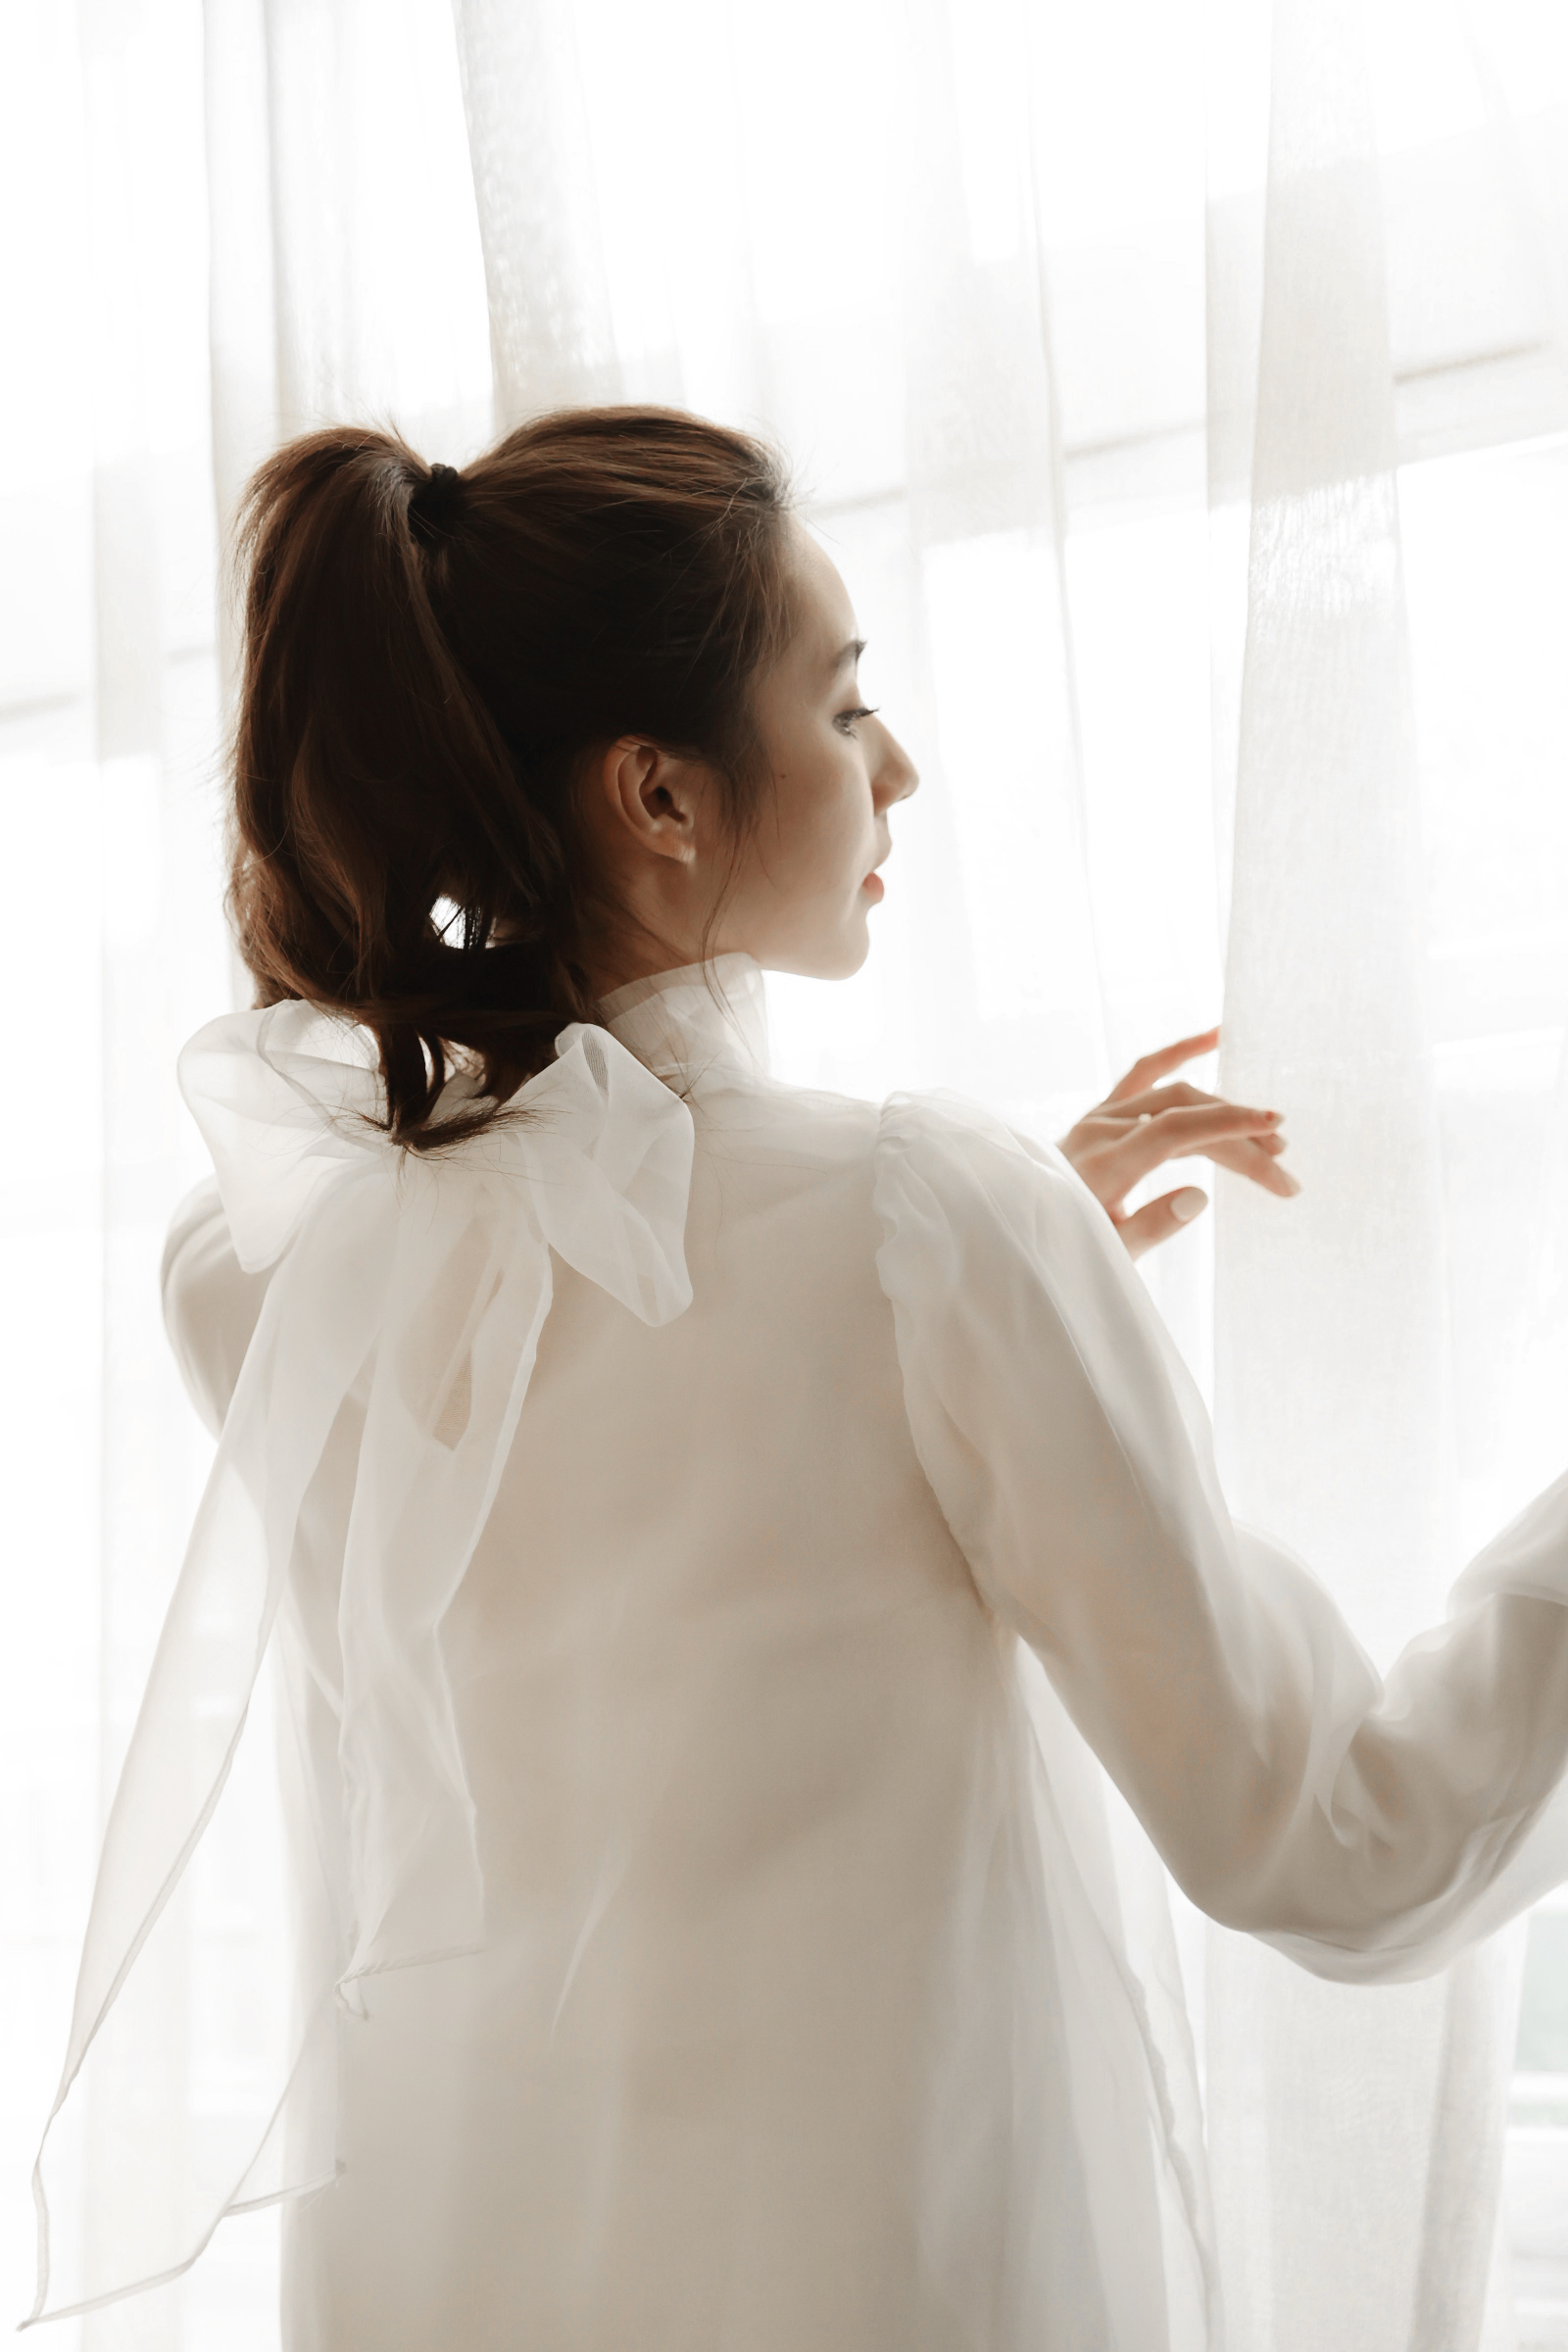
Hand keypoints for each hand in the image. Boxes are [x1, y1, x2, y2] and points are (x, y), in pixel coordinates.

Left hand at [1057, 1026, 1299, 1260]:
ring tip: (1270, 1140)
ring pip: (1174, 1097)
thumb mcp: (1105, 1253)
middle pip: (1183, 1117)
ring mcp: (1097, 1116)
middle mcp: (1096, 1130)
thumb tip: (1200, 1195)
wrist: (1017, 1231)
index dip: (1226, 1127)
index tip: (1273, 1134)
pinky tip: (1215, 1037)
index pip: (1172, 1132)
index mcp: (1097, 1165)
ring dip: (1224, 1114)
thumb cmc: (1061, 1250)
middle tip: (1284, 1176)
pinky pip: (1144, 1075)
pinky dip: (1179, 1055)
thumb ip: (1149, 1226)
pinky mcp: (1100, 1113)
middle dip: (1240, 1140)